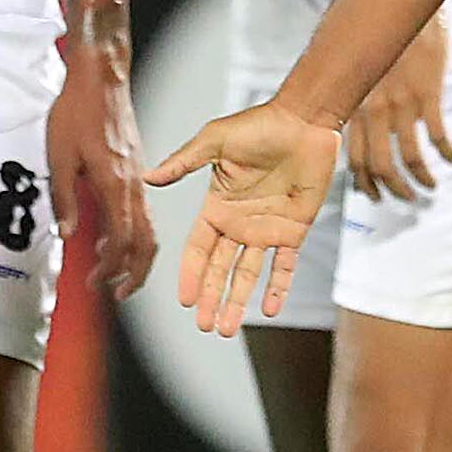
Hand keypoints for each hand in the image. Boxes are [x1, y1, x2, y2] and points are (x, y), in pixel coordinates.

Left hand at [49, 45, 156, 298]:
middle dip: (135, 273)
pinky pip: (143, 210)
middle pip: (146, 242)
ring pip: (149, 228)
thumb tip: (68, 233)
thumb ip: (64, 198)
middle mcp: (133, 184)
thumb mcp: (59, 156)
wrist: (101, 76)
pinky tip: (112, 235)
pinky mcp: (137, 168)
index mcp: (115, 184)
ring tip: (117, 273)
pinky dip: (134, 233)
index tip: (95, 282)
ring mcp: (139, 177)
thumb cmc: (78, 109)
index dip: (110, 268)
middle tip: (118, 293)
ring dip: (136, 256)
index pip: (121, 240)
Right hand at [147, 100, 341, 338]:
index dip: (191, 275)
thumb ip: (183, 162)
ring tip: (227, 329)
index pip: (198, 249)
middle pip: (220, 269)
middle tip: (205, 326)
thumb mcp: (215, 141)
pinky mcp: (293, 230)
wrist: (303, 122)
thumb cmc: (259, 125)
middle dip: (211, 299)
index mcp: (216, 206)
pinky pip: (285, 266)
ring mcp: (266, 229)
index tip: (185, 301)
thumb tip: (148, 178)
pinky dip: (278, 288)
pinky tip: (270, 311)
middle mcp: (238, 223)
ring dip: (237, 302)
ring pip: (248, 274)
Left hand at [344, 19, 451, 200]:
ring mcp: (402, 103)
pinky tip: (450, 157)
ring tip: (429, 186)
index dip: (364, 182)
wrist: (404, 2)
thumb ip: (354, 90)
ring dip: (421, 179)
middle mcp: (375, 108)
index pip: (353, 156)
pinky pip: (438, 134)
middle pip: (381, 165)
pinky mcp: (429, 93)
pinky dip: (445, 152)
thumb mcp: (355, 61)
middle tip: (406, 198)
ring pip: (410, 157)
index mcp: (355, 103)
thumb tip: (347, 108)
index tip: (374, 194)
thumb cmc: (376, 28)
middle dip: (394, 190)